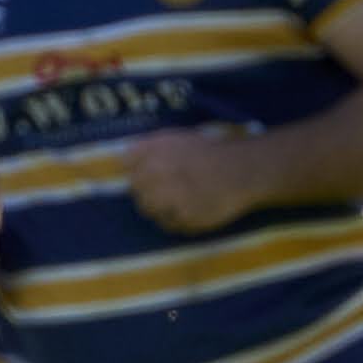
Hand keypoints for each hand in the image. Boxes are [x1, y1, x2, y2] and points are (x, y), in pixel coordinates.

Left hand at [123, 126, 264, 235]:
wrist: (242, 170)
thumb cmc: (208, 151)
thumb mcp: (174, 137)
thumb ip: (145, 147)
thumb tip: (119, 160)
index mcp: (154, 153)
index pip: (127, 166)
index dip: (138, 171)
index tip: (151, 174)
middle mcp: (158, 176)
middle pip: (137, 192)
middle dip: (149, 192)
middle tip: (169, 189)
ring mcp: (171, 200)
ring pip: (150, 211)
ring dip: (160, 208)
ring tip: (181, 199)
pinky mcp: (185, 220)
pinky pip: (170, 225)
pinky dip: (177, 220)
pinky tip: (191, 209)